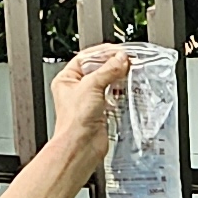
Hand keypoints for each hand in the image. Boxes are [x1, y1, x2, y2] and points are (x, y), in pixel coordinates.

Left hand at [49, 44, 133, 160]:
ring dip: (118, 78)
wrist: (81, 146)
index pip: (87, 58)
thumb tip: (121, 58)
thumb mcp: (91, 85)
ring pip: (107, 83)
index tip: (119, 51)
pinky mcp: (101, 112)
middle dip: (113, 65)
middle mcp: (77, 89)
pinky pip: (114, 97)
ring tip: (130, 72)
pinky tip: (128, 89)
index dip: (103, 52)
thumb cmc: (75, 121)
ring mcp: (90, 101)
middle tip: (127, 61)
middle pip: (98, 69)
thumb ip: (108, 70)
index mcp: (67, 78)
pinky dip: (121, 92)